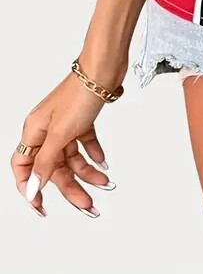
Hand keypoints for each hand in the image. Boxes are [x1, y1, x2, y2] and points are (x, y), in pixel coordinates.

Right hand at [11, 69, 119, 218]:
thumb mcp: (60, 133)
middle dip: (71, 187)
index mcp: (34, 131)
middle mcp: (47, 129)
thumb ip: (46, 162)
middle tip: (87, 205)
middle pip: (53, 167)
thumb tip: (33, 187)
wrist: (104, 69)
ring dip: (88, 172)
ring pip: (72, 157)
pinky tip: (103, 162)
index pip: (24, 167)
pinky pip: (84, 143)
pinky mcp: (82, 118)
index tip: (41, 207)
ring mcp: (65, 124)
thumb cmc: (80, 93)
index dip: (30, 188)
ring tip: (104, 183)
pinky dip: (93, 153)